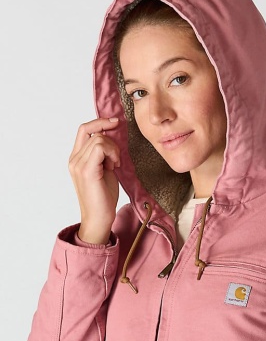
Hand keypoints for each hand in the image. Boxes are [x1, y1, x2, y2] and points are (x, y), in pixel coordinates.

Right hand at [69, 118, 119, 243]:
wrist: (100, 217)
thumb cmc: (103, 196)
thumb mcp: (105, 169)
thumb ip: (104, 154)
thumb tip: (112, 137)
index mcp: (76, 158)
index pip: (84, 130)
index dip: (99, 122)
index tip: (115, 122)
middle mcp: (73, 159)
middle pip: (93, 132)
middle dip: (111, 139)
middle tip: (117, 158)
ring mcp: (78, 164)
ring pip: (100, 139)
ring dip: (114, 150)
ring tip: (115, 166)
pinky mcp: (87, 170)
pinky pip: (101, 147)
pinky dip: (113, 153)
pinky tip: (115, 166)